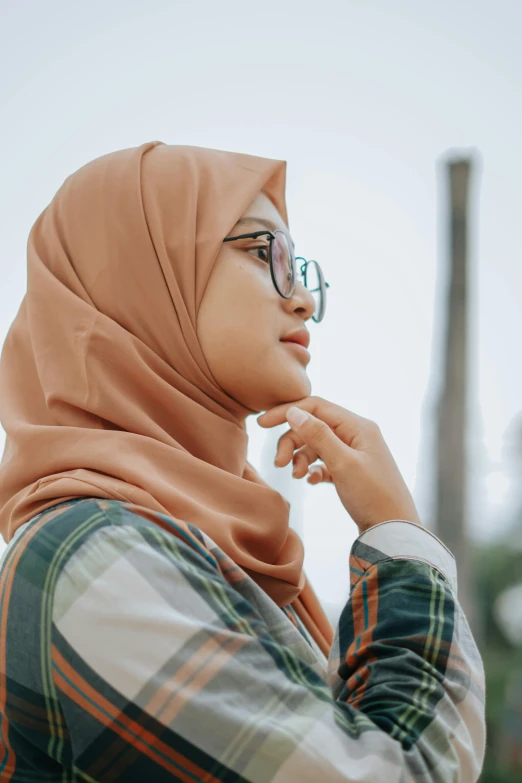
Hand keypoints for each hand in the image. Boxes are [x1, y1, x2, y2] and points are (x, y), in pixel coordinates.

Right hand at [256, 395, 421, 532]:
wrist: (394, 531)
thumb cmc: (373, 496)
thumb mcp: (343, 464)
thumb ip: (318, 435)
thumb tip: (293, 411)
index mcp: (359, 426)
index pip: (316, 406)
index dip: (288, 412)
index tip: (262, 424)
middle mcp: (357, 435)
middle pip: (314, 426)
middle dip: (292, 442)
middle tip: (278, 463)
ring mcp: (355, 453)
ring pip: (317, 445)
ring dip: (301, 457)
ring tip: (297, 476)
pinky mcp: (352, 471)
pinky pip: (325, 462)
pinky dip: (314, 469)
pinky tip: (312, 481)